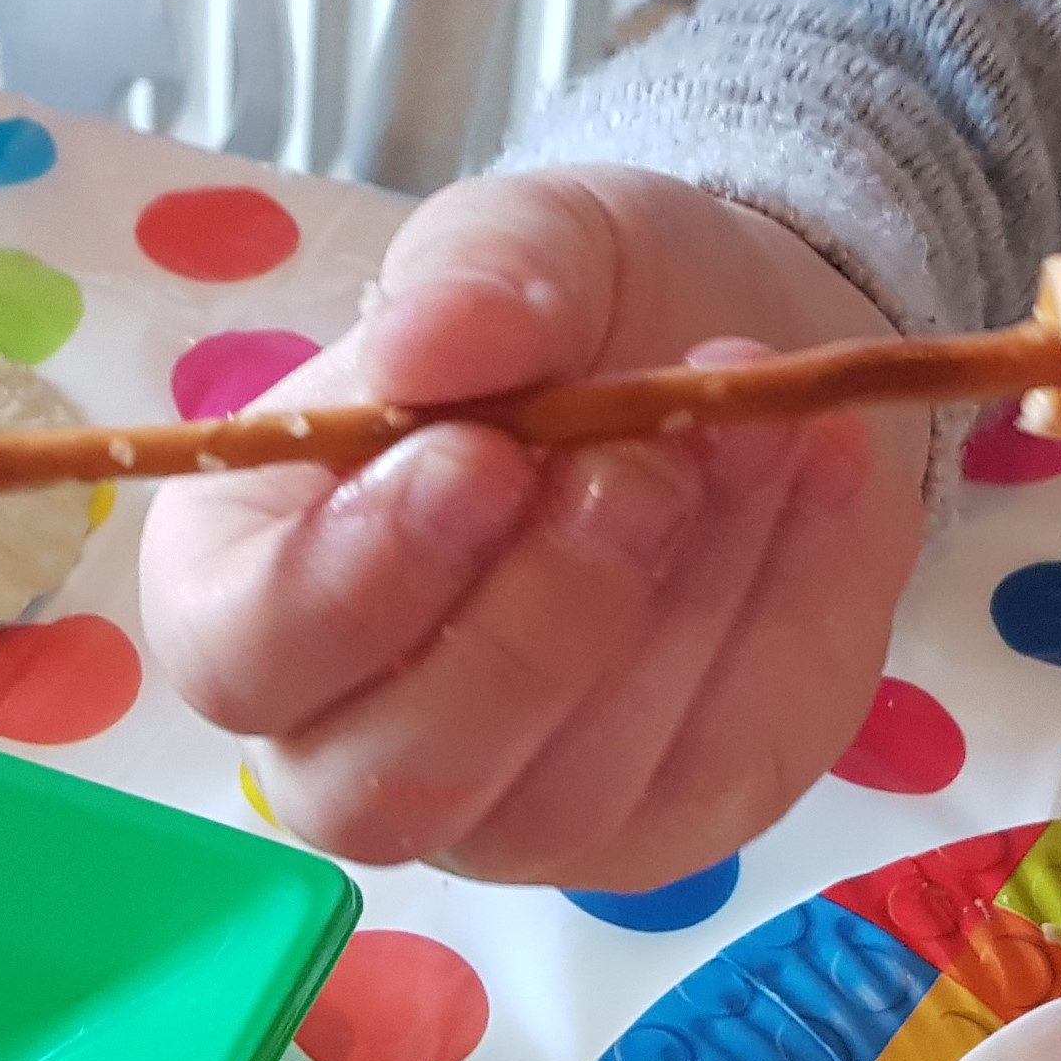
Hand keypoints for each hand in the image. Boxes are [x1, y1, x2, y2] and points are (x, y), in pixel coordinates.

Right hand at [141, 166, 928, 889]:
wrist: (742, 351)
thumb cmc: (577, 312)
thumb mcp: (534, 239)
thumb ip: (475, 278)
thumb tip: (419, 348)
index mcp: (249, 580)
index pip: (240, 649)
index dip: (354, 579)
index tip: (482, 456)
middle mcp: (353, 732)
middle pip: (391, 783)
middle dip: (534, 622)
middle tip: (644, 461)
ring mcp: (512, 809)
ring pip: (566, 797)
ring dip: (678, 609)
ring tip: (751, 432)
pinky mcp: (671, 821)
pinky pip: (716, 767)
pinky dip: (783, 612)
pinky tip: (821, 477)